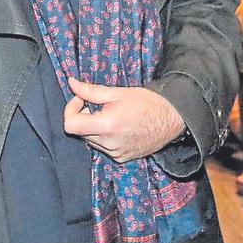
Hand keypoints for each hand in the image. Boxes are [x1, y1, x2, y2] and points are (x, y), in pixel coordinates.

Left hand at [63, 78, 185, 162]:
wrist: (171, 118)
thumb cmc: (147, 102)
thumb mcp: (118, 92)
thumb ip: (90, 90)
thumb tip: (72, 83)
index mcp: (106, 126)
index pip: (70, 125)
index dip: (71, 109)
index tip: (81, 99)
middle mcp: (109, 144)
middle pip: (80, 131)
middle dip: (84, 116)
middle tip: (99, 104)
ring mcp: (115, 153)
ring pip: (90, 140)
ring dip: (93, 127)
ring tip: (112, 115)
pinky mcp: (121, 158)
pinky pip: (103, 147)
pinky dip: (104, 136)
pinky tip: (119, 126)